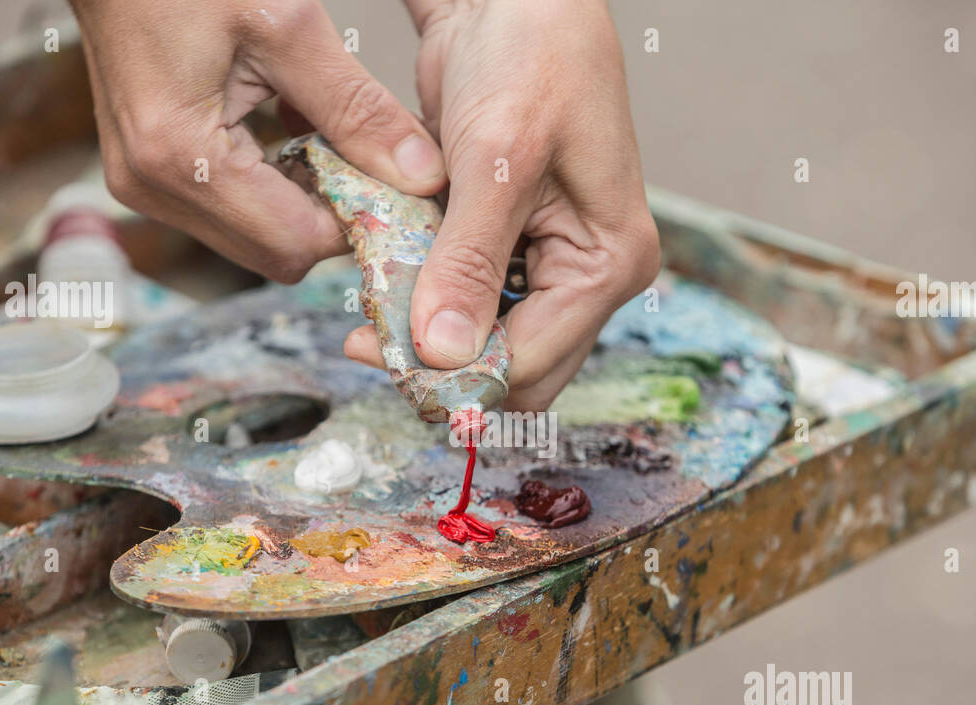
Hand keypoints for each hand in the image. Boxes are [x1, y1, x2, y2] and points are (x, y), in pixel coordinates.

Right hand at [68, 0, 446, 282]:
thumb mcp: (287, 25)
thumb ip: (357, 108)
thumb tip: (422, 175)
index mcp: (177, 157)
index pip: (295, 242)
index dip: (357, 221)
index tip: (401, 185)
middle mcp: (152, 188)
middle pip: (276, 253)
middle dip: (333, 215)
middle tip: (373, 160)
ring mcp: (144, 186)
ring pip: (257, 239)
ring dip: (305, 199)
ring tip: (330, 136)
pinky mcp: (149, 174)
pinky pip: (231, 210)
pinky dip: (274, 183)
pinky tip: (292, 130)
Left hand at [343, 0, 660, 410]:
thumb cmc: (530, 57)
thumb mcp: (497, 160)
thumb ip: (469, 262)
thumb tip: (443, 355)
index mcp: (610, 263)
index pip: (530, 363)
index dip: (456, 376)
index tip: (379, 355)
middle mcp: (588, 274)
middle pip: (512, 366)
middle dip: (442, 363)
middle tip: (365, 337)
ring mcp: (550, 263)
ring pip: (484, 339)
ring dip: (427, 330)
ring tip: (368, 298)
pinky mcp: (511, 246)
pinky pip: (467, 298)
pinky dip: (425, 294)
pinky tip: (386, 272)